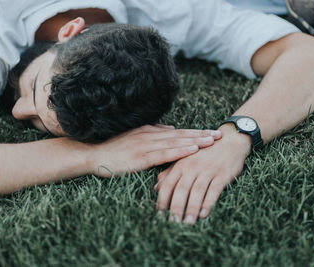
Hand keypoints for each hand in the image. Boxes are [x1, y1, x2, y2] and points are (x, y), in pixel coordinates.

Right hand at [89, 124, 221, 176]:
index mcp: (149, 131)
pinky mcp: (141, 156)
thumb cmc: (113, 148)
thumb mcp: (134, 137)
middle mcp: (150, 135)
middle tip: (220, 135)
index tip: (211, 132)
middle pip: (181, 134)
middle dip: (201, 135)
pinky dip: (179, 151)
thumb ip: (153, 133)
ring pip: (176, 142)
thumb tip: (171, 130)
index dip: (195, 132)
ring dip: (196, 141)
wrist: (93, 153)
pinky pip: (164, 153)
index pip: (178, 132)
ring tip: (212, 141)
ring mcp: (146, 145)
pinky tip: (192, 150)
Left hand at [155, 124, 251, 223]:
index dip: (162, 200)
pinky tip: (204, 214)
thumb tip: (156, 187)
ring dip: (191, 209)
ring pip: (197, 191)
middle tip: (172, 223)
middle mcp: (192, 167)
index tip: (159, 215)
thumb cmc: (205, 152)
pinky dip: (208, 203)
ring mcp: (207, 170)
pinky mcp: (222, 174)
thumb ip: (170, 173)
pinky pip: (214, 190)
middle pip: (181, 190)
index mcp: (180, 164)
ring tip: (187, 223)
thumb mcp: (185, 160)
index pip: (168, 184)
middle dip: (176, 208)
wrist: (230, 140)